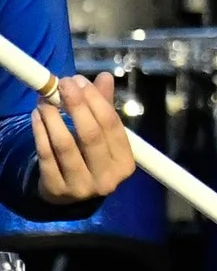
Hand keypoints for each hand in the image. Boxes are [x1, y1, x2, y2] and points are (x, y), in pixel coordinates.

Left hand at [35, 73, 135, 206]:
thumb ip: (104, 107)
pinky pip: (46, 155)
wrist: (69, 193)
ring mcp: (81, 187)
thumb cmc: (91, 158)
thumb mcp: (103, 136)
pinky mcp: (56, 189)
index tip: (81, 81)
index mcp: (125, 163)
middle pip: (91, 135)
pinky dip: (40, 132)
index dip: (96, 101)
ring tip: (45, 99)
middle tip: (63, 84)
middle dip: (76, 105)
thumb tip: (105, 77)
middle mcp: (107, 178)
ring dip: (53, 117)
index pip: (112, 126)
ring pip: (65, 145)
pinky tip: (37, 116)